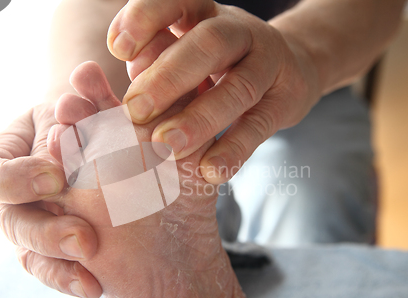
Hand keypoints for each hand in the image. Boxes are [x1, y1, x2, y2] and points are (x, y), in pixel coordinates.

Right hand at [0, 103, 101, 297]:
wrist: (82, 137)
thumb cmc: (68, 119)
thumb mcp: (64, 111)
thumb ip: (66, 119)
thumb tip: (67, 128)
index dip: (17, 180)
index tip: (55, 177)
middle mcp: (7, 202)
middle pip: (13, 225)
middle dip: (48, 234)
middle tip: (83, 239)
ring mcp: (26, 229)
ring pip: (31, 256)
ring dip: (60, 267)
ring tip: (90, 277)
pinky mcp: (48, 250)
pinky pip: (53, 271)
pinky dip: (71, 279)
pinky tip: (93, 286)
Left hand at [107, 0, 320, 183]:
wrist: (290, 68)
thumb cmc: (221, 62)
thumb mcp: (189, 50)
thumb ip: (159, 55)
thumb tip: (131, 64)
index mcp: (206, 13)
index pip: (176, 2)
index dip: (146, 19)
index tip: (118, 49)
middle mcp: (239, 31)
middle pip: (209, 44)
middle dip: (169, 77)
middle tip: (135, 110)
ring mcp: (269, 64)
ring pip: (238, 88)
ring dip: (200, 118)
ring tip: (166, 146)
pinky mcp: (286, 99)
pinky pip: (260, 125)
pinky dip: (234, 150)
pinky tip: (210, 171)